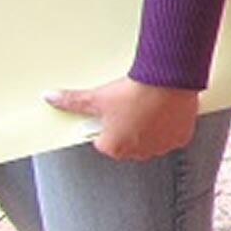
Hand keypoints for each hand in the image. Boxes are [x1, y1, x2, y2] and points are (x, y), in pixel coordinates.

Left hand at [45, 77, 199, 160]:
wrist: (168, 79)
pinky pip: (171, 135)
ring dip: (149, 128)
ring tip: (148, 106)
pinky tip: (165, 111)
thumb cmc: (135, 91)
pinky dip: (169, 125)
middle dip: (128, 127)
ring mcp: (161, 146)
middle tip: (131, 106)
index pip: (103, 141)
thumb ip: (71, 101)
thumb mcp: (97, 96)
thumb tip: (50, 97)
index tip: (112, 111)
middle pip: (127, 141)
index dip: (106, 124)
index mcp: (114, 147)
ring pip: (150, 139)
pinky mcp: (180, 137)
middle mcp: (138, 152)